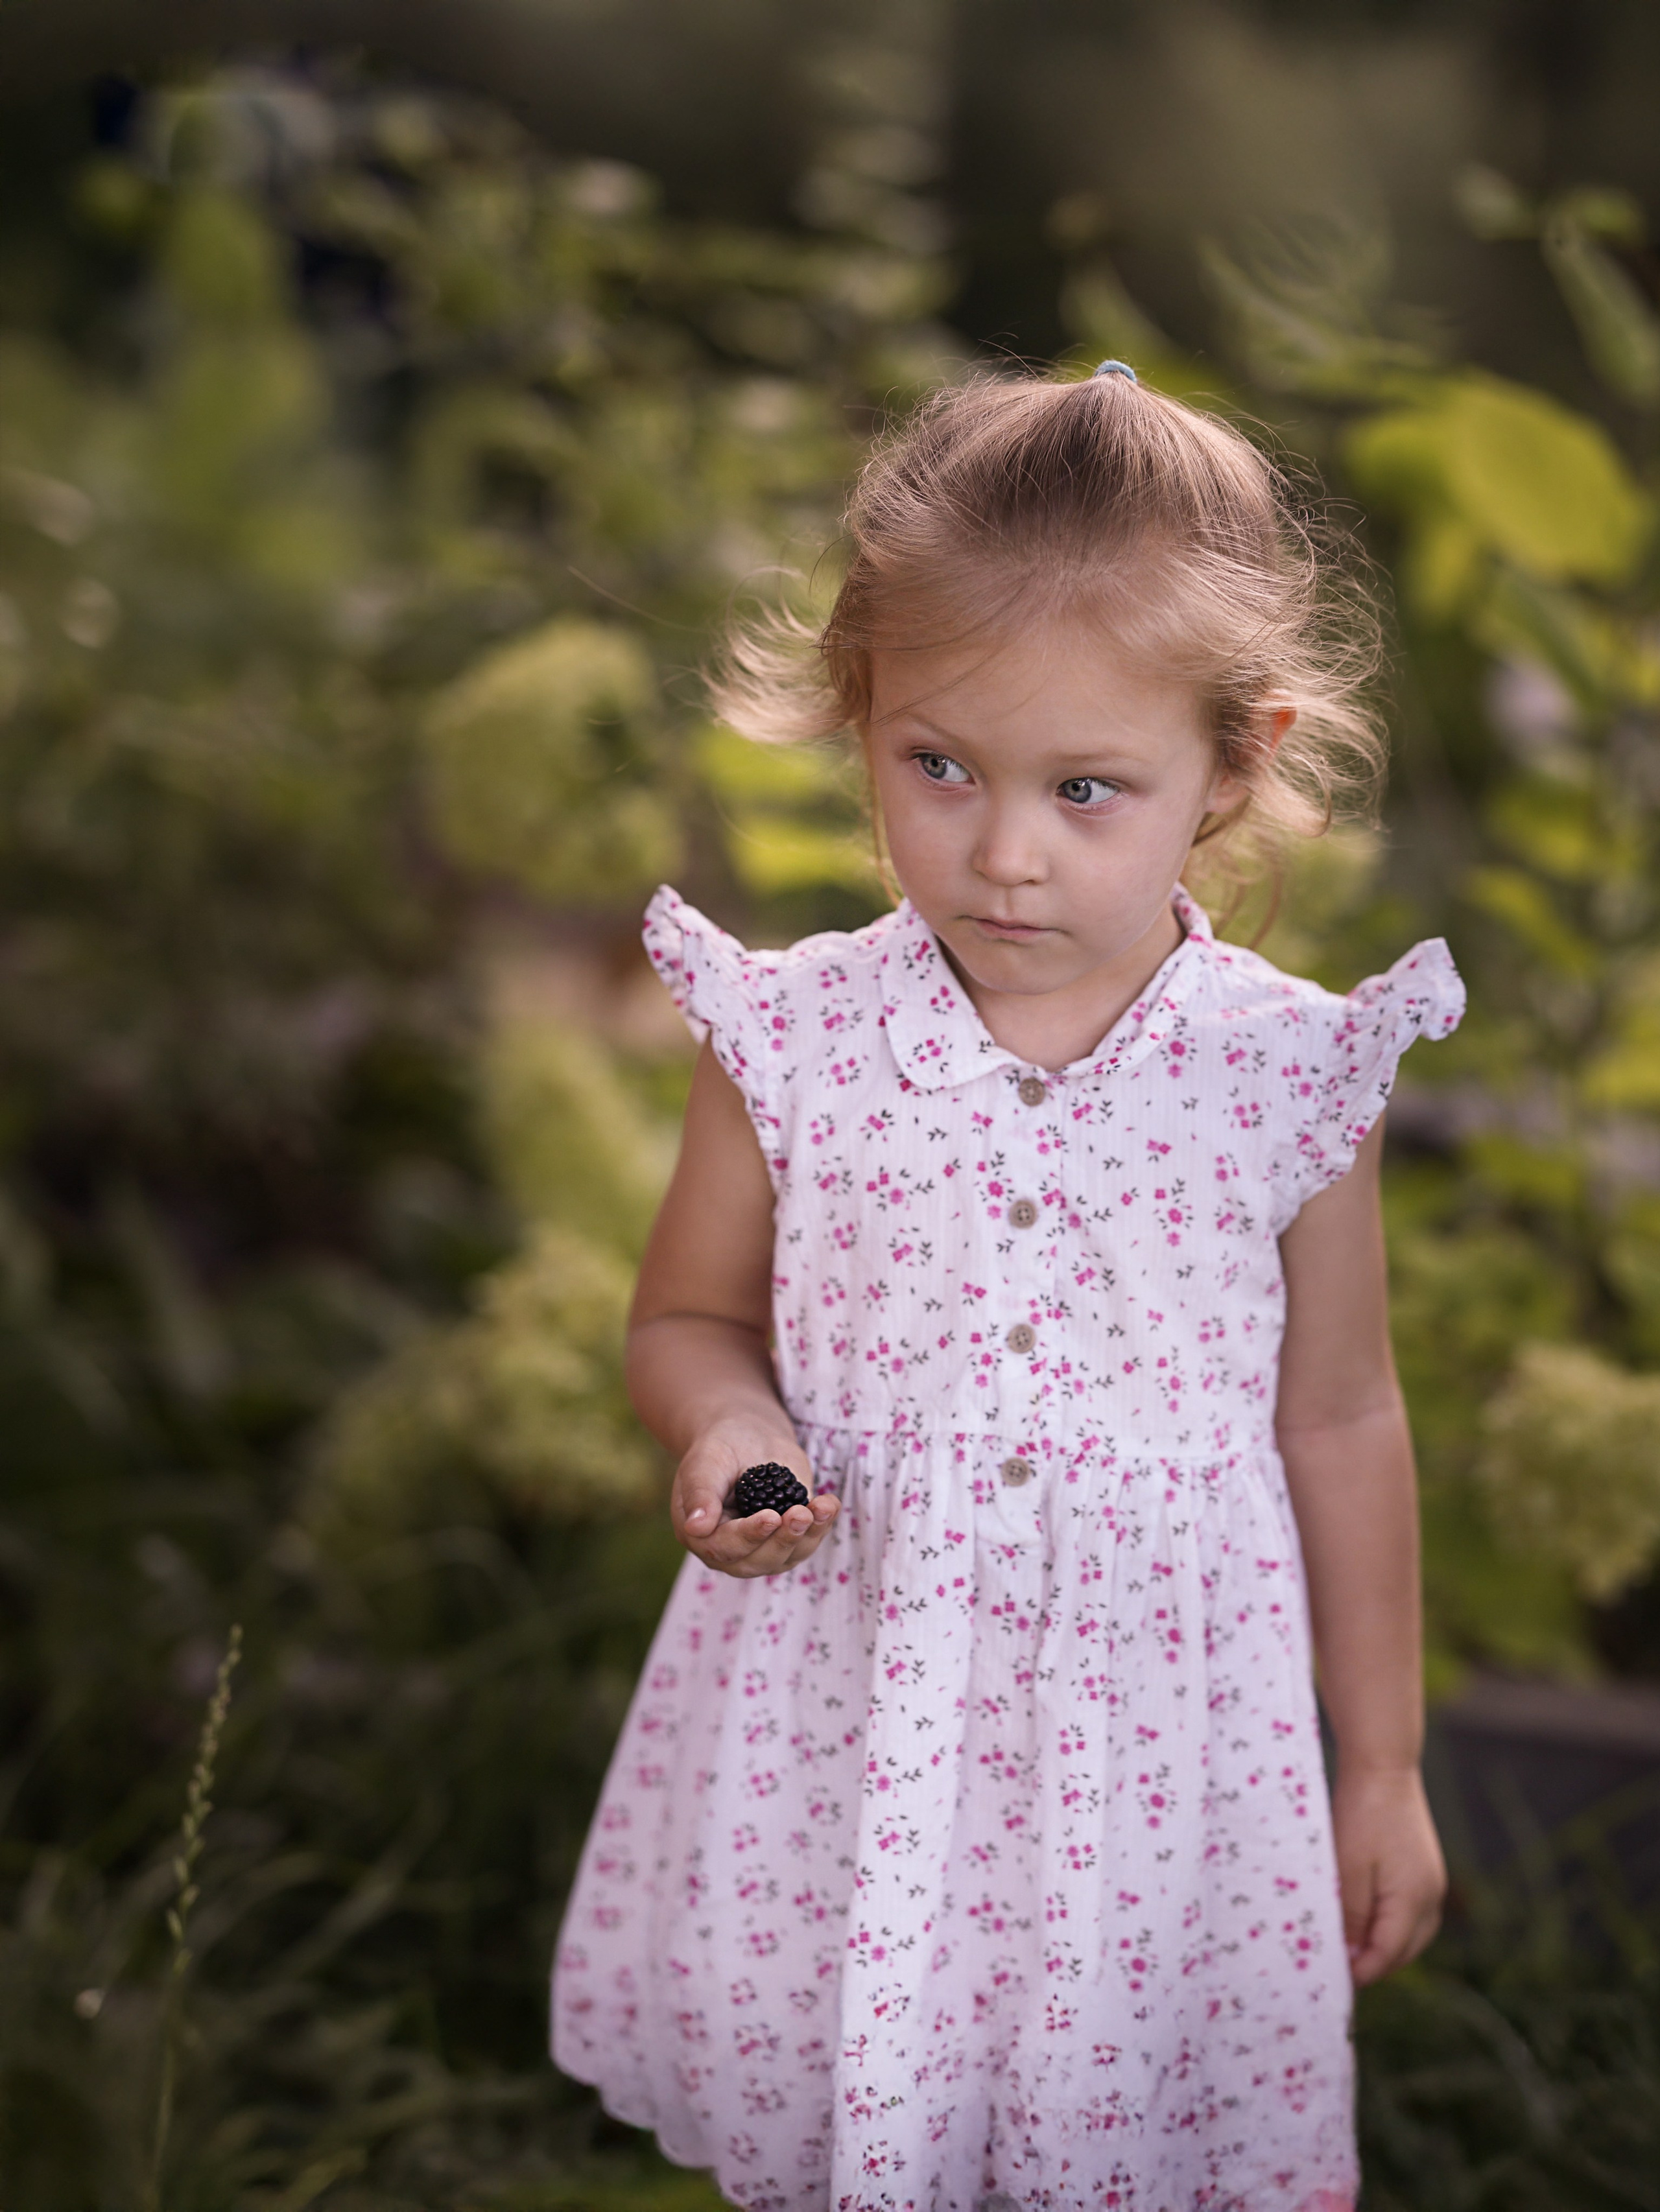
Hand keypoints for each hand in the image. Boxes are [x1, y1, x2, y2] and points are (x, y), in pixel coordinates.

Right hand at [670, 1417, 838, 1577]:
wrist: (746, 1437)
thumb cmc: (720, 1449)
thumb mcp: (704, 1463)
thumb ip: (700, 1494)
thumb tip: (695, 1528)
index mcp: (701, 1535)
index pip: (724, 1547)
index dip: (749, 1535)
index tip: (770, 1517)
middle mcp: (731, 1550)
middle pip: (759, 1560)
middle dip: (783, 1538)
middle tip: (801, 1514)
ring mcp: (762, 1549)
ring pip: (787, 1556)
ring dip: (808, 1534)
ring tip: (821, 1507)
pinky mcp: (788, 1539)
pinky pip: (807, 1541)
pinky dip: (822, 1525)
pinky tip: (829, 1504)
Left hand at [1332, 1763, 1445, 1985]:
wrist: (1384, 1767)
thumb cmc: (1361, 1814)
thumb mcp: (1347, 1867)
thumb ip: (1349, 1914)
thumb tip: (1349, 1955)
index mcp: (1413, 1899)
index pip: (1388, 1953)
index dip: (1361, 1971)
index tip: (1332, 1979)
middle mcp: (1430, 1896)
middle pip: (1404, 1951)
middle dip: (1374, 1964)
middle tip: (1337, 1968)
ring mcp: (1431, 1882)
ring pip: (1411, 1935)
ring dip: (1384, 1946)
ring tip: (1349, 1948)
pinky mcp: (1426, 1870)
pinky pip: (1412, 1914)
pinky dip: (1391, 1925)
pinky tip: (1367, 1920)